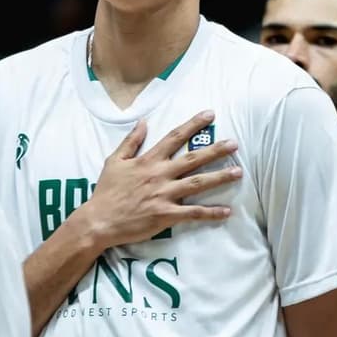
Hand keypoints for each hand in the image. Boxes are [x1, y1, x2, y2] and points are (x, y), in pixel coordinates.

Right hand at [85, 111, 240, 247]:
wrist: (98, 221)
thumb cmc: (106, 191)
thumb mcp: (115, 160)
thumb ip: (131, 141)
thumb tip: (144, 121)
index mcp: (148, 160)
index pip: (175, 137)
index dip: (193, 124)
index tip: (210, 114)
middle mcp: (159, 175)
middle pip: (192, 159)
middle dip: (215, 150)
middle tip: (234, 143)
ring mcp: (164, 195)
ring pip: (197, 183)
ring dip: (219, 177)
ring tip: (238, 171)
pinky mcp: (165, 215)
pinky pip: (192, 213)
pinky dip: (210, 212)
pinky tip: (226, 211)